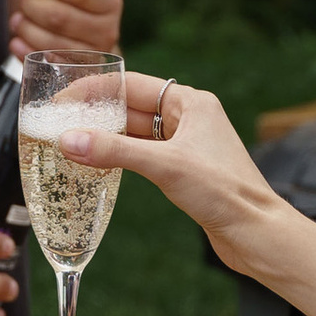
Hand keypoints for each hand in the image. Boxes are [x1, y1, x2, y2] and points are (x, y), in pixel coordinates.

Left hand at [9, 0, 122, 60]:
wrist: (65, 23)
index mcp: (109, 1)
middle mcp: (108, 31)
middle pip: (59, 18)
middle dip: (32, 6)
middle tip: (25, 2)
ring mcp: (91, 58)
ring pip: (50, 43)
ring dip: (25, 28)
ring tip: (19, 19)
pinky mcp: (73, 75)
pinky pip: (44, 66)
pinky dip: (25, 51)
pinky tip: (17, 40)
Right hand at [67, 67, 271, 263]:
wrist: (255, 232)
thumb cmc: (224, 191)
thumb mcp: (164, 165)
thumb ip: (114, 151)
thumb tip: (69, 139)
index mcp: (190, 102)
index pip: (132, 84)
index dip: (95, 89)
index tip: (63, 97)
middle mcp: (189, 118)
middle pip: (131, 108)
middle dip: (96, 115)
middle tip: (59, 122)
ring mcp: (186, 144)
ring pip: (136, 133)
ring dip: (106, 138)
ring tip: (71, 142)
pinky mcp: (184, 170)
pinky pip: (143, 155)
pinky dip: (120, 157)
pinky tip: (98, 164)